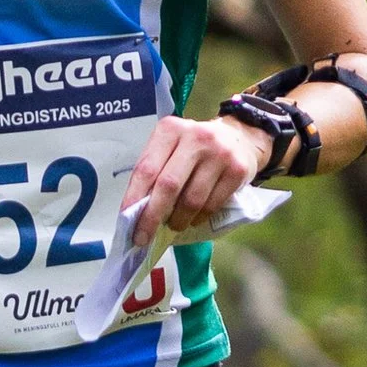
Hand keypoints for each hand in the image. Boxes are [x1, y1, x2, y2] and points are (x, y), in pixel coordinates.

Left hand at [121, 113, 270, 246]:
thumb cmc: (195, 147)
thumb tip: (136, 210)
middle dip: (152, 216)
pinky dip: (198, 218)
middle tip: (143, 237)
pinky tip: (193, 219)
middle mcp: (195, 137)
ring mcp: (219, 153)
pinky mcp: (237, 170)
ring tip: (173, 225)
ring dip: (178, 220)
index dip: (134, 198)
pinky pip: (212, 204)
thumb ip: (155, 170)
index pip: (146, 168)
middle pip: (168, 185)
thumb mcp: (171, 146)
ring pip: (191, 199)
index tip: (126, 221)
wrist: (240, 138)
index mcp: (170, 130)